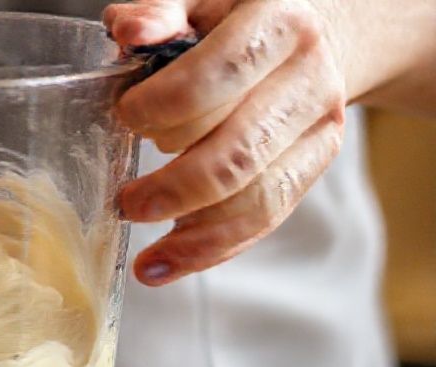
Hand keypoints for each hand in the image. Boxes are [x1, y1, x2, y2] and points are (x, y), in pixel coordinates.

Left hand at [104, 0, 350, 285]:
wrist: (315, 29)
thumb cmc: (233, 19)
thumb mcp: (199, 2)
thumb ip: (161, 13)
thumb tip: (129, 33)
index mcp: (277, 22)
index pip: (220, 74)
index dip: (164, 105)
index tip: (124, 120)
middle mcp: (308, 76)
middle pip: (240, 149)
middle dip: (175, 187)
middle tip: (126, 203)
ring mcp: (319, 126)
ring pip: (258, 196)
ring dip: (194, 234)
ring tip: (146, 259)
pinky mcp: (315, 165)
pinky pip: (266, 217)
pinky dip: (213, 248)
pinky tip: (170, 264)